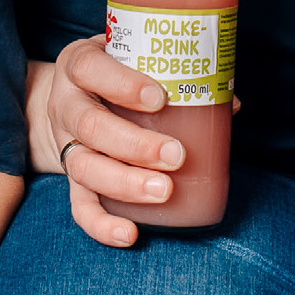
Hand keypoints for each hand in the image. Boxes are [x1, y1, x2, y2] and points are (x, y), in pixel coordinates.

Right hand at [34, 38, 183, 248]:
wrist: (65, 96)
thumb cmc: (110, 73)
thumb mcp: (131, 60)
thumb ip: (174, 74)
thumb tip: (229, 102)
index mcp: (78, 66)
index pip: (90, 69)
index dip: (122, 84)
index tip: (160, 98)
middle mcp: (66, 105)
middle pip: (90, 125)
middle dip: (134, 144)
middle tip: (176, 155)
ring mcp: (64, 143)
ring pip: (84, 167)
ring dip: (125, 183)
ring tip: (164, 192)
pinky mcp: (69, 177)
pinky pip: (79, 205)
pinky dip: (101, 224)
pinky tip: (129, 234)